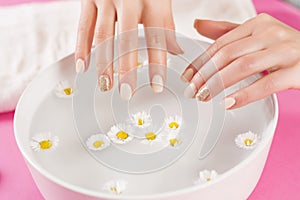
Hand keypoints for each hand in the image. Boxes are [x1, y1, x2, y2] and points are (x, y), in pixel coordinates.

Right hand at [75, 0, 182, 99]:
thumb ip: (165, 24)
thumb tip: (175, 51)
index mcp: (151, 0)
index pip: (157, 37)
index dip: (157, 62)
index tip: (157, 84)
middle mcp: (129, 0)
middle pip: (128, 40)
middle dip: (127, 69)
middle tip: (127, 92)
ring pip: (104, 36)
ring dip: (103, 63)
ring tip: (106, 85)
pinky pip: (83, 27)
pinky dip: (82, 48)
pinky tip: (83, 67)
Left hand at [181, 14, 299, 108]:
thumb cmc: (285, 49)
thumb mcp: (256, 35)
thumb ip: (227, 32)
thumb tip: (198, 25)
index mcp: (258, 24)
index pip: (220, 44)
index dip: (200, 61)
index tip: (187, 76)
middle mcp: (271, 33)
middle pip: (228, 54)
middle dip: (205, 74)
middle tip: (192, 89)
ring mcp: (285, 50)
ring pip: (243, 66)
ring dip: (219, 84)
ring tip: (204, 96)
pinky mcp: (298, 70)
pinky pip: (267, 83)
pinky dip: (245, 94)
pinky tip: (229, 103)